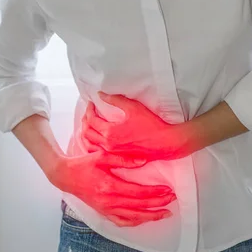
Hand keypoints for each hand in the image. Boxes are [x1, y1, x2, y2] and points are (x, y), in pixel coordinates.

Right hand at [48, 151, 175, 226]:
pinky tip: (145, 219)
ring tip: (165, 213)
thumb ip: (123, 159)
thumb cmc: (83, 164)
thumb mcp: (102, 156)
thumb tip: (143, 161)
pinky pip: (121, 221)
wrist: (66, 176)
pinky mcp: (103, 212)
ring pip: (133, 218)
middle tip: (172, 199)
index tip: (167, 190)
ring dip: (150, 216)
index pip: (138, 193)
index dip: (155, 193)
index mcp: (109, 186)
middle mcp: (108, 201)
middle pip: (139, 206)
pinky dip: (135, 222)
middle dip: (158, 204)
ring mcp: (105, 209)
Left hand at [82, 92, 196, 161]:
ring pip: (90, 144)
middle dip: (85, 120)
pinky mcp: (117, 157)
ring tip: (91, 123)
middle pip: (87, 132)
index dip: (89, 109)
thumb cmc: (151, 125)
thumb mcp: (133, 107)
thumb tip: (101, 94)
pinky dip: (93, 143)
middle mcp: (108, 145)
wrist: (165, 142)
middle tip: (90, 111)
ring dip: (87, 132)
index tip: (92, 103)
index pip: (91, 120)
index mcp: (110, 133)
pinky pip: (98, 151)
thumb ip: (115, 100)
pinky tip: (97, 136)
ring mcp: (112, 153)